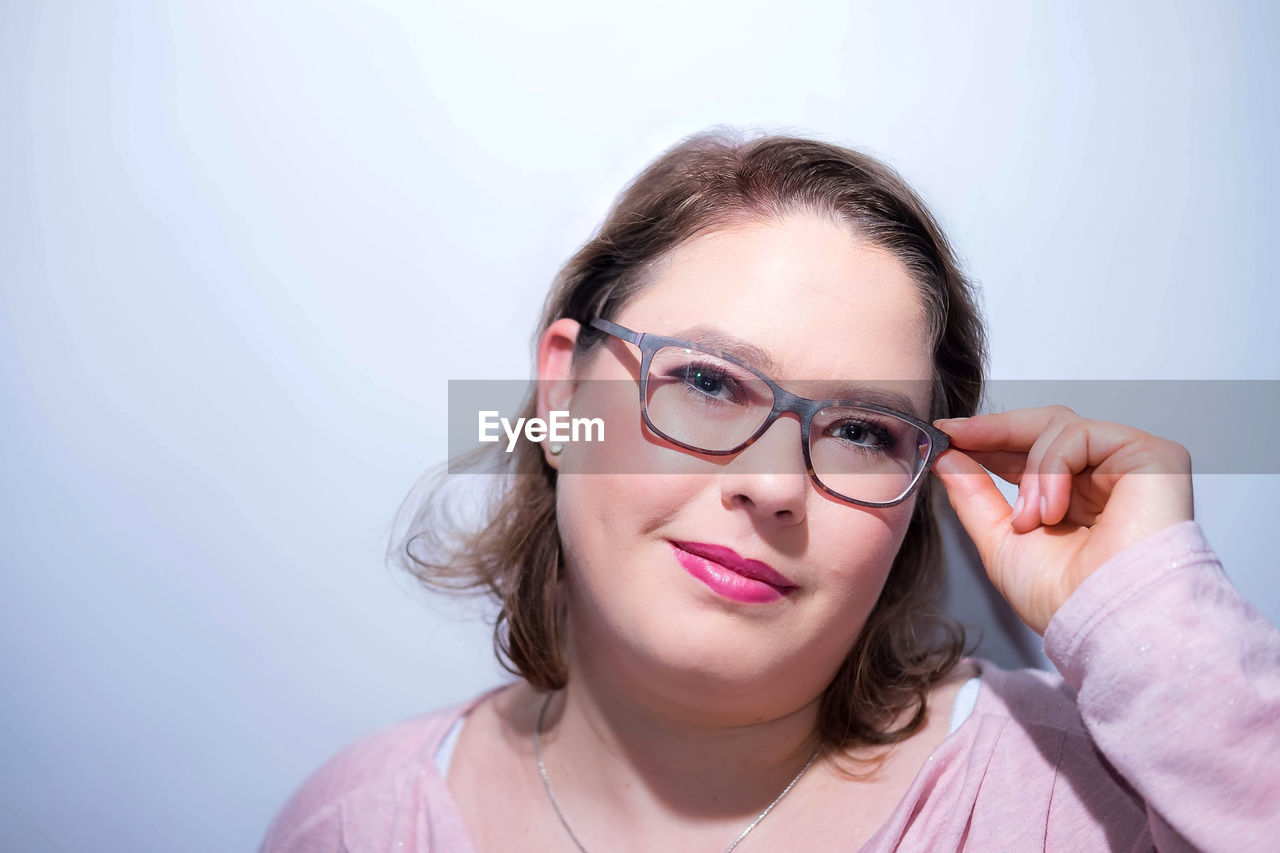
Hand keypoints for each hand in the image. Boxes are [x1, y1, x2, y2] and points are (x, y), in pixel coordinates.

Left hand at [931, 406, 1193, 635]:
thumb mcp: (1001, 541)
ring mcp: (1130, 464)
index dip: (989, 438)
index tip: (948, 433)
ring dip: (1029, 473)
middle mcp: (1105, 477)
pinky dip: (1053, 469)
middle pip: (1045, 426)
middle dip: (995, 431)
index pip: (1029, 450)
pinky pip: (1082, 435)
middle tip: (957, 435)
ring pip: (1058, 427)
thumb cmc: (1064, 599)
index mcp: (1075, 498)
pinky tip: (1053, 512)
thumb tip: (947, 456)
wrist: (1102, 620)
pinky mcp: (1154, 457)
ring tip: (1029, 520)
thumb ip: (973, 495)